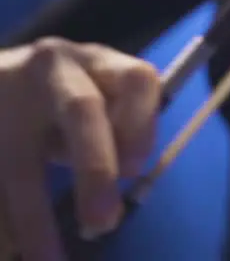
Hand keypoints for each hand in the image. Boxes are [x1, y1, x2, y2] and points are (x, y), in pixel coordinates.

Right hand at [0, 39, 161, 260]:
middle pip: (82, 111)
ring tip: (47, 260)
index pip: (137, 80)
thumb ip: (117, 130)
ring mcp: (8, 91)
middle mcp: (55, 68)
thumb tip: (128, 173)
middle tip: (102, 224)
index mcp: (97, 62)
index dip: (142, 125)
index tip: (135, 169)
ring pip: (20, 162)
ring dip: (34, 219)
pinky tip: (10, 250)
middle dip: (95, 170)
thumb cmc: (62, 96)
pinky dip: (4, 223)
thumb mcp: (95, 98)